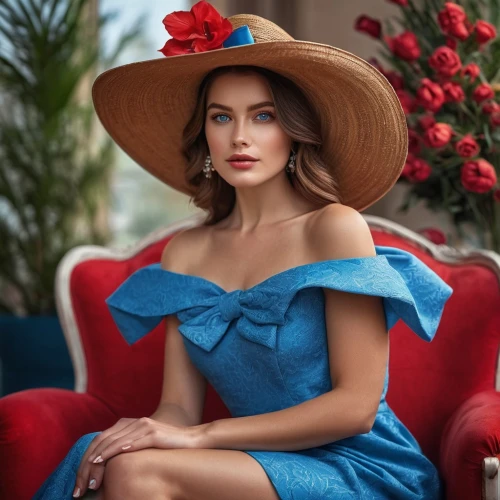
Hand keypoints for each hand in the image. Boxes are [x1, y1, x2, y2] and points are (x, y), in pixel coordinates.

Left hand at [73, 417, 196, 496]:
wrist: (193, 440)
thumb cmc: (168, 447)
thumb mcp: (143, 446)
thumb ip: (127, 448)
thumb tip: (107, 468)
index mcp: (129, 424)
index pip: (101, 439)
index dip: (87, 458)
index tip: (80, 480)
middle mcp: (134, 422)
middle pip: (103, 440)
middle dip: (88, 464)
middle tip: (80, 486)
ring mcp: (144, 426)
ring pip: (113, 442)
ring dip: (99, 461)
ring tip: (90, 479)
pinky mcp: (153, 433)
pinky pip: (131, 442)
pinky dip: (117, 450)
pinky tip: (107, 460)